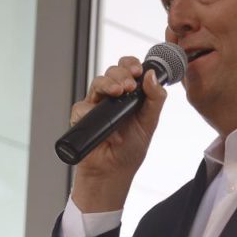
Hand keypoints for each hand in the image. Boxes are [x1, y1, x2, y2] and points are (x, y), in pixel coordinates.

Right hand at [68, 56, 167, 211]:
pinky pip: (82, 107)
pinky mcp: (82, 118)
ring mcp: (96, 106)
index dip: (131, 65)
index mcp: (129, 95)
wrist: (113, 172)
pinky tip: (100, 119)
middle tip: (129, 86)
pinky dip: (90, 111)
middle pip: (112, 72)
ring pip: (97, 83)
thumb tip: (152, 76)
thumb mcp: (149, 122)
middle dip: (121, 74)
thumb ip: (155, 99)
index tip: (137, 71)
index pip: (128, 70)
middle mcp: (111, 97)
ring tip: (118, 92)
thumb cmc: (130, 149)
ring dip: (107, 84)